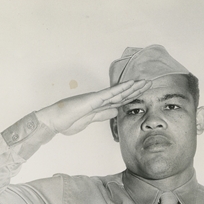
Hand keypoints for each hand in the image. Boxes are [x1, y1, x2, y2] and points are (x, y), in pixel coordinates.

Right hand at [37, 79, 151, 135]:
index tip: (142, 94)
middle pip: (122, 94)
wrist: (54, 121)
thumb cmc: (68, 122)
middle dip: (136, 89)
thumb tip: (114, 112)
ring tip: (145, 82)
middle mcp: (100, 100)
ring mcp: (97, 98)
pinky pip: (111, 92)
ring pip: (119, 91)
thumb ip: (102, 115)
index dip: (131, 96)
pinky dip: (122, 88)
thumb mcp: (90, 120)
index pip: (119, 101)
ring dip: (133, 86)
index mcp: (99, 106)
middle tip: (149, 84)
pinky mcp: (94, 99)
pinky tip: (132, 83)